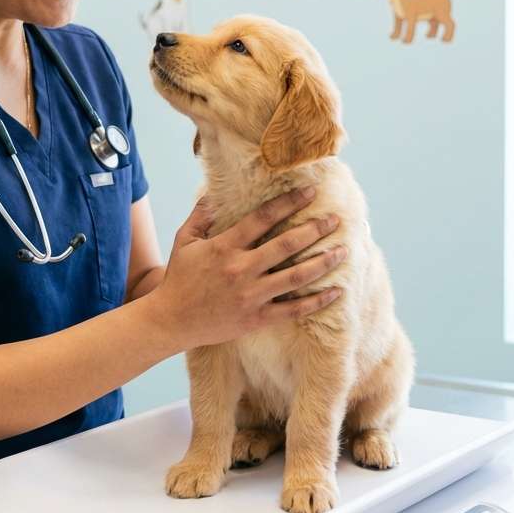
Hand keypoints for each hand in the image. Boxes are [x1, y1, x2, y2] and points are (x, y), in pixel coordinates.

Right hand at [150, 188, 345, 349]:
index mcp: (225, 246)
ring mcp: (251, 295)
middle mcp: (241, 269)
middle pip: (286, 245)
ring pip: (295, 277)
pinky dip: (316, 301)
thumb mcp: (184, 241)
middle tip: (335, 219)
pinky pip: (293, 310)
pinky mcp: (256, 318)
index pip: (262, 218)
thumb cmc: (179, 278)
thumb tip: (213, 192)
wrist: (171, 321)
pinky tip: (335, 292)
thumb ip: (200, 215)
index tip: (309, 192)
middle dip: (314, 230)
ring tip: (342, 251)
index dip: (288, 203)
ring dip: (322, 263)